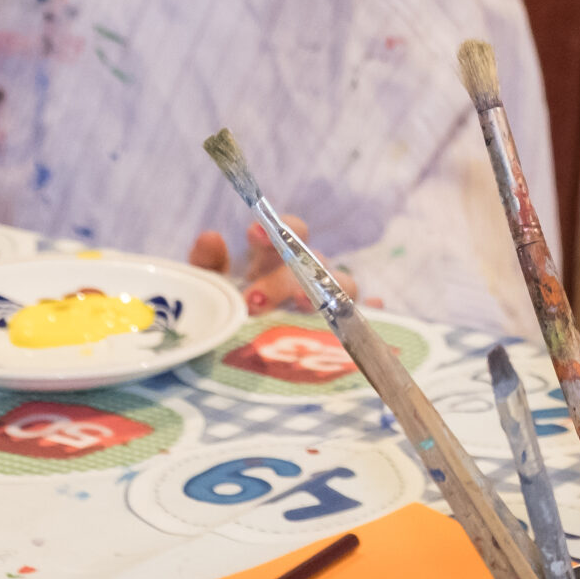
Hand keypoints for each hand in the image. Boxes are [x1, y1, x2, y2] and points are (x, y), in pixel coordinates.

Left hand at [189, 218, 356, 313]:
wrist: (246, 351)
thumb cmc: (234, 309)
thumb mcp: (215, 287)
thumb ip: (209, 265)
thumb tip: (210, 236)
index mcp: (279, 257)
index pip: (290, 230)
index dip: (277, 228)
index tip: (253, 234)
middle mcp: (310, 272)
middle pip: (311, 263)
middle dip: (282, 280)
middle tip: (254, 301)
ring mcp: (332, 298)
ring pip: (344, 283)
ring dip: (326, 291)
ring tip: (303, 307)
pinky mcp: (346, 325)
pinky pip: (365, 316)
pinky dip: (370, 312)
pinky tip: (369, 314)